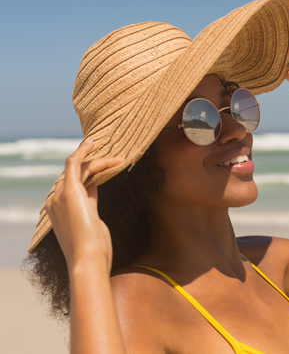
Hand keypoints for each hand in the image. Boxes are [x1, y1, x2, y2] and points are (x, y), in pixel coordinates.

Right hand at [45, 141, 123, 271]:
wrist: (89, 259)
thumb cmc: (94, 248)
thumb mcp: (92, 221)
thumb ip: (90, 203)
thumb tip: (94, 186)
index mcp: (58, 211)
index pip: (73, 185)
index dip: (90, 175)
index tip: (105, 168)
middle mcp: (54, 201)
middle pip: (76, 174)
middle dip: (96, 165)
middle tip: (117, 160)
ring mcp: (59, 196)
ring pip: (79, 168)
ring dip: (100, 161)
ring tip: (119, 159)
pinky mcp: (69, 192)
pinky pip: (73, 163)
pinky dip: (83, 152)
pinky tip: (93, 144)